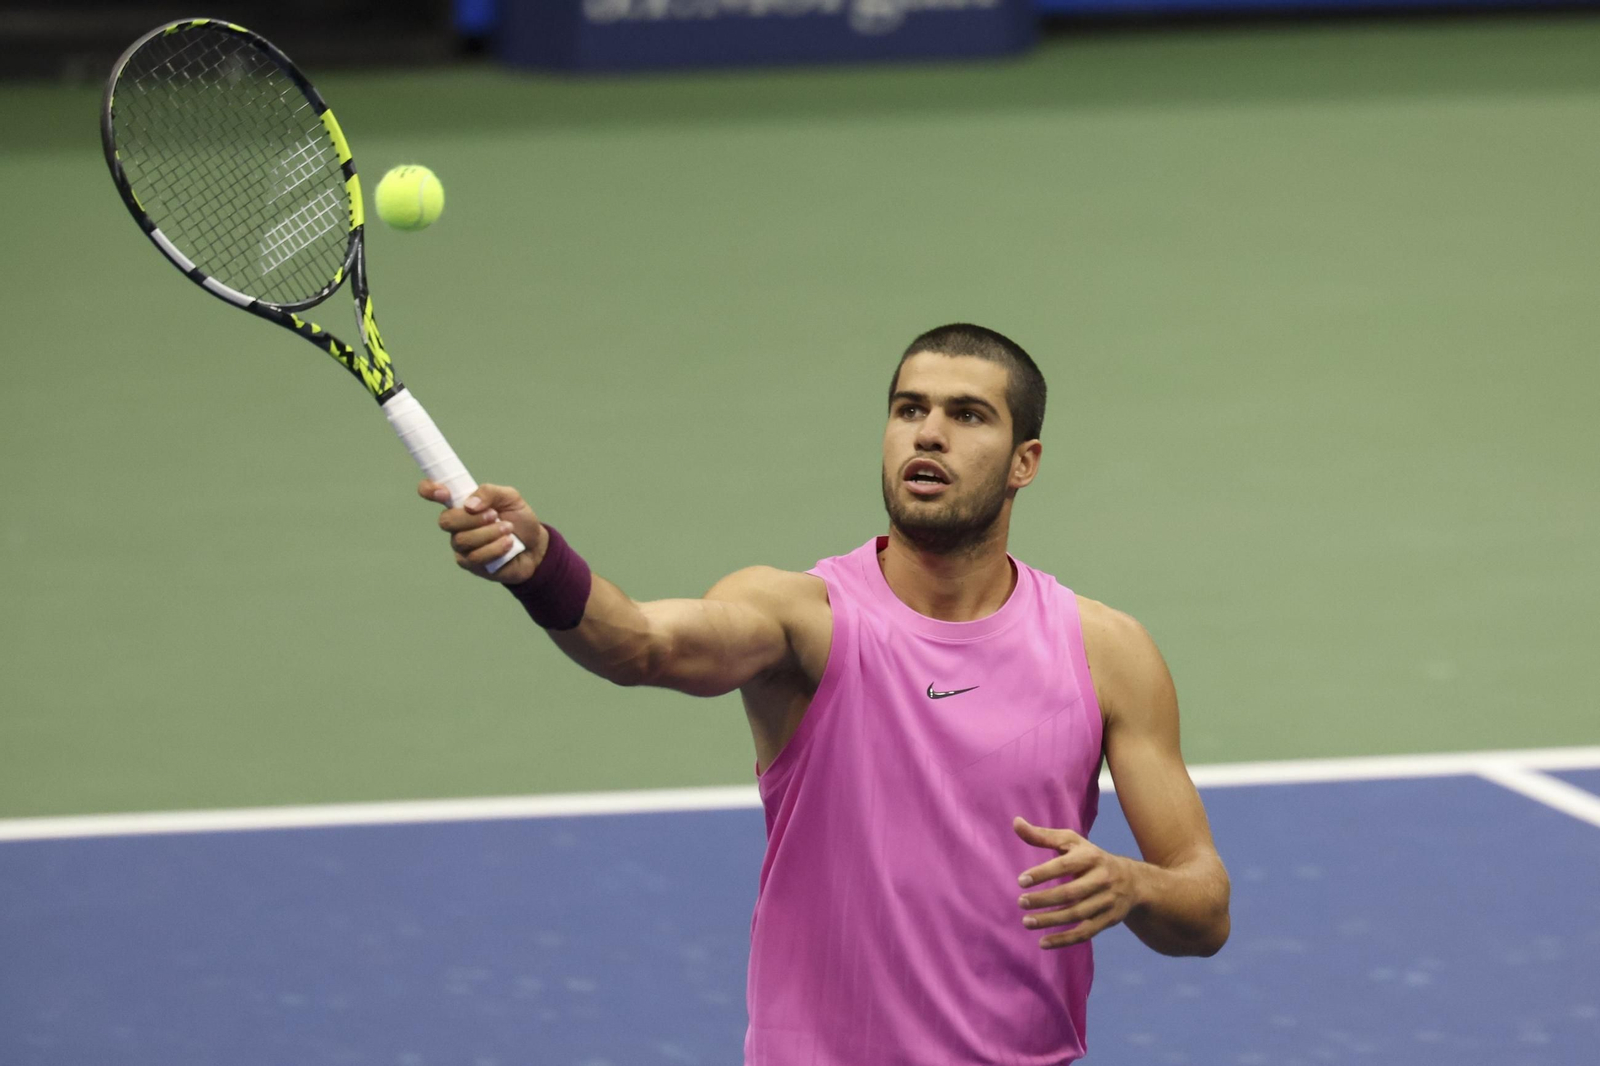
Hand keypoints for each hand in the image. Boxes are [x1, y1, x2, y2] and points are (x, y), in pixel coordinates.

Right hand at [418, 480, 544, 584]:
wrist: (535, 546)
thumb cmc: (519, 520)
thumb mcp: (510, 498)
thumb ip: (489, 492)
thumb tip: (469, 504)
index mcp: (461, 503)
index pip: (433, 492)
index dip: (429, 489)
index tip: (443, 492)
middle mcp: (456, 524)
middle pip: (446, 520)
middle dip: (472, 518)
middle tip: (495, 516)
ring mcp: (461, 546)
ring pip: (463, 540)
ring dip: (489, 533)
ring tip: (508, 530)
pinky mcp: (470, 564)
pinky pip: (475, 557)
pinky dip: (495, 548)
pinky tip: (508, 544)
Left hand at [1012, 816, 1143, 949]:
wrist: (1133, 881)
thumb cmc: (1091, 858)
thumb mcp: (1072, 842)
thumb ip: (1043, 836)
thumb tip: (1016, 822)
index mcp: (1091, 857)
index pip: (1065, 865)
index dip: (1043, 873)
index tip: (1021, 881)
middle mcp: (1102, 879)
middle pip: (1071, 893)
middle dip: (1044, 899)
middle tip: (1020, 902)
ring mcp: (1107, 901)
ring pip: (1077, 915)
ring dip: (1050, 921)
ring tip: (1026, 922)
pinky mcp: (1108, 920)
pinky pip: (1085, 933)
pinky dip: (1064, 940)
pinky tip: (1043, 943)